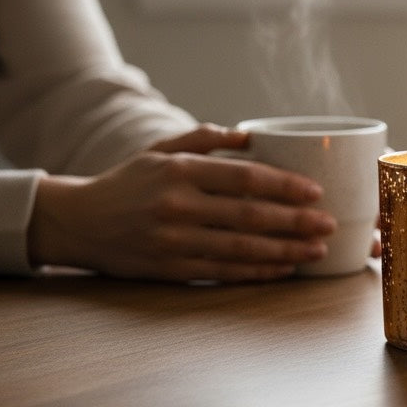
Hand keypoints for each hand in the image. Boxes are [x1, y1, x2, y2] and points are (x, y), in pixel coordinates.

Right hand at [27, 124, 337, 282]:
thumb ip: (203, 139)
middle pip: (249, 216)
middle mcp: (177, 206)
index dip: (283, 186)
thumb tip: (251, 134)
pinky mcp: (170, 269)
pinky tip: (283, 269)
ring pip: (241, 248)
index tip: (315, 191)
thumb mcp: (159, 151)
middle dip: (295, 222)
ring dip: (284, 251)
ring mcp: (173, 241)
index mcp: (179, 171)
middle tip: (330, 224)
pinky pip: (222, 272)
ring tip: (316, 250)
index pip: (243, 178)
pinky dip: (257, 272)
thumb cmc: (128, 182)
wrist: (77, 223)